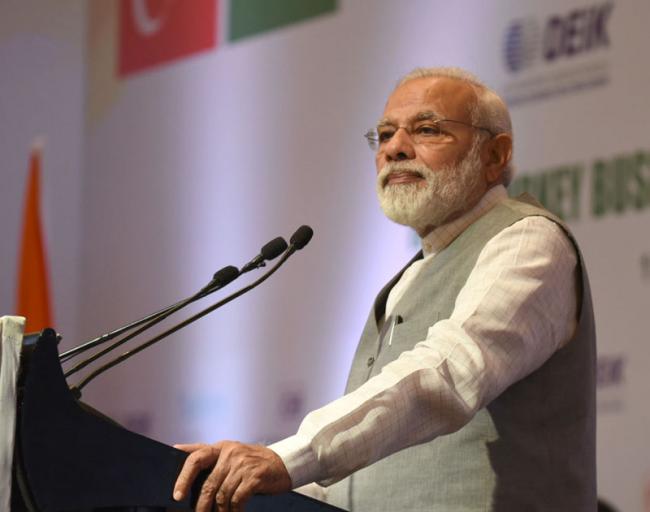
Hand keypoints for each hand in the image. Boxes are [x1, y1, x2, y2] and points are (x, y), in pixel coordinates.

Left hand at [173, 441, 291, 511]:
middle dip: (201, 504)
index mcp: (221, 447)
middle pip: (208, 483)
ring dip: (219, 511)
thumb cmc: (251, 460)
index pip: (196, 458)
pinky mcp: (255, 476)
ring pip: (222, 495)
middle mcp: (231, 453)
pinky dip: (233, 510)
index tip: (177, 496)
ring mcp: (243, 464)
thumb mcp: (229, 452)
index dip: (183, 477)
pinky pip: (237, 499)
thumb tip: (176, 449)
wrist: (283, 462)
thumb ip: (206, 452)